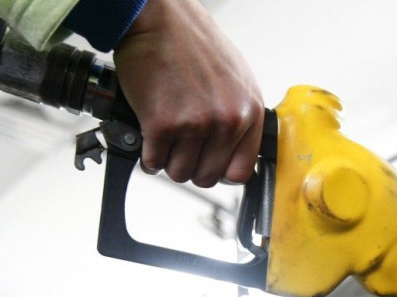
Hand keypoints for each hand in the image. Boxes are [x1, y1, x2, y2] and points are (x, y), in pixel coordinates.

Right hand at [113, 0, 263, 186]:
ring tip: (165, 141)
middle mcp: (227, 120)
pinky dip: (148, 156)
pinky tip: (149, 137)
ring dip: (168, 162)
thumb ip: (239, 115)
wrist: (159, 19)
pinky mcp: (163, 124)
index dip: (220, 173)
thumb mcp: (236, 79)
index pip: (241, 171)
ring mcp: (196, 124)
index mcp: (249, 111)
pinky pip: (154, 162)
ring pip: (179, 173)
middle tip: (180, 149)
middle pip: (207, 177)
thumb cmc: (194, 44)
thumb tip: (234, 150)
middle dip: (190, 167)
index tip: (209, 166)